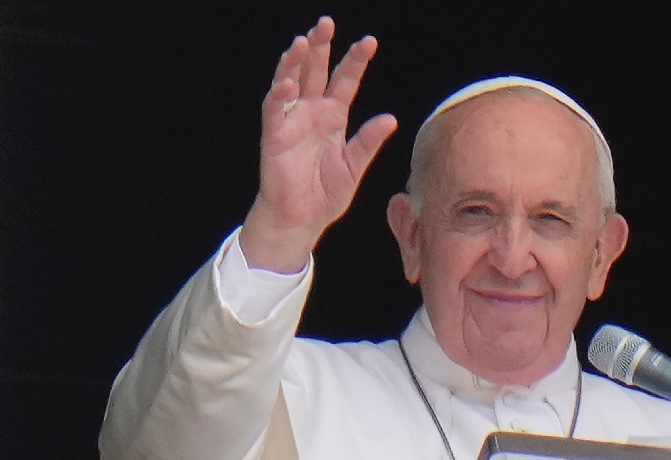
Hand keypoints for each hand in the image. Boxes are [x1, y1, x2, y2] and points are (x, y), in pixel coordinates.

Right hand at [241, 16, 397, 272]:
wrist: (303, 219)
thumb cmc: (327, 194)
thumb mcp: (354, 166)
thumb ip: (368, 142)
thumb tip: (390, 119)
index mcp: (334, 118)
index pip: (345, 81)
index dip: (355, 61)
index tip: (369, 41)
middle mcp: (312, 113)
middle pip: (316, 72)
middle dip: (321, 47)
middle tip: (327, 23)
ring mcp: (292, 122)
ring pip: (291, 83)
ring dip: (296, 62)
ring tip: (303, 42)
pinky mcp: (275, 136)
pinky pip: (275, 111)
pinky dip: (280, 96)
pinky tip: (287, 83)